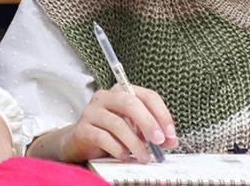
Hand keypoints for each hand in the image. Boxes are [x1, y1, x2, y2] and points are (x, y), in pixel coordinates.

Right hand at [53, 85, 176, 162]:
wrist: (79, 142)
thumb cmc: (110, 133)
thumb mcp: (135, 131)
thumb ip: (152, 133)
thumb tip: (170, 141)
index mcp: (122, 92)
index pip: (147, 96)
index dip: (162, 114)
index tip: (170, 134)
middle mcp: (105, 97)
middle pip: (130, 103)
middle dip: (148, 123)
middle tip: (159, 141)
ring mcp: (92, 112)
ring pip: (117, 123)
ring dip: (135, 143)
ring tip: (144, 157)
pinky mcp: (82, 129)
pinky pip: (102, 137)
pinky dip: (117, 149)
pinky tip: (125, 157)